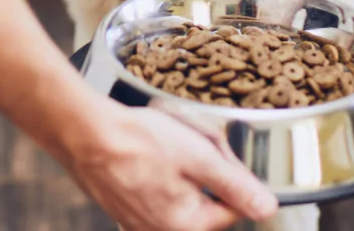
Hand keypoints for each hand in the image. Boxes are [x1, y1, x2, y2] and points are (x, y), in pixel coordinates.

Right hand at [63, 104, 278, 229]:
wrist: (85, 133)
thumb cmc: (138, 141)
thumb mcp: (200, 157)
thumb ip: (237, 185)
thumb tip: (268, 208)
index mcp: (187, 226)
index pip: (235, 207)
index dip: (231, 173)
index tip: (215, 151)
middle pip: (208, 201)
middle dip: (206, 170)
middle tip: (191, 141)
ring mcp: (141, 223)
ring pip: (183, 194)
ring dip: (183, 168)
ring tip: (166, 145)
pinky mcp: (126, 210)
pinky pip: (157, 192)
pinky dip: (160, 171)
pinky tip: (150, 152)